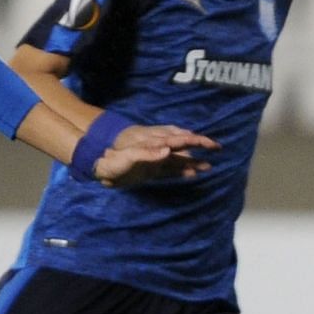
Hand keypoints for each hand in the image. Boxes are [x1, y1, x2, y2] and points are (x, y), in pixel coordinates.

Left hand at [92, 124, 218, 187]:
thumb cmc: (111, 160)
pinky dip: (182, 170)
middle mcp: (157, 148)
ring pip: (178, 158)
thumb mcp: (127, 157)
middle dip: (199, 146)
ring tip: (208, 166)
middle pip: (182, 145)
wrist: (96, 164)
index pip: (179, 140)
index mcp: (153, 143)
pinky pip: (170, 168)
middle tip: (217, 148)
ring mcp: (154, 158)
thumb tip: (167, 150)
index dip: (195, 141)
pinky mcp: (150, 169)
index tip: (210, 143)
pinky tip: (191, 173)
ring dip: (193, 161)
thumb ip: (147, 154)